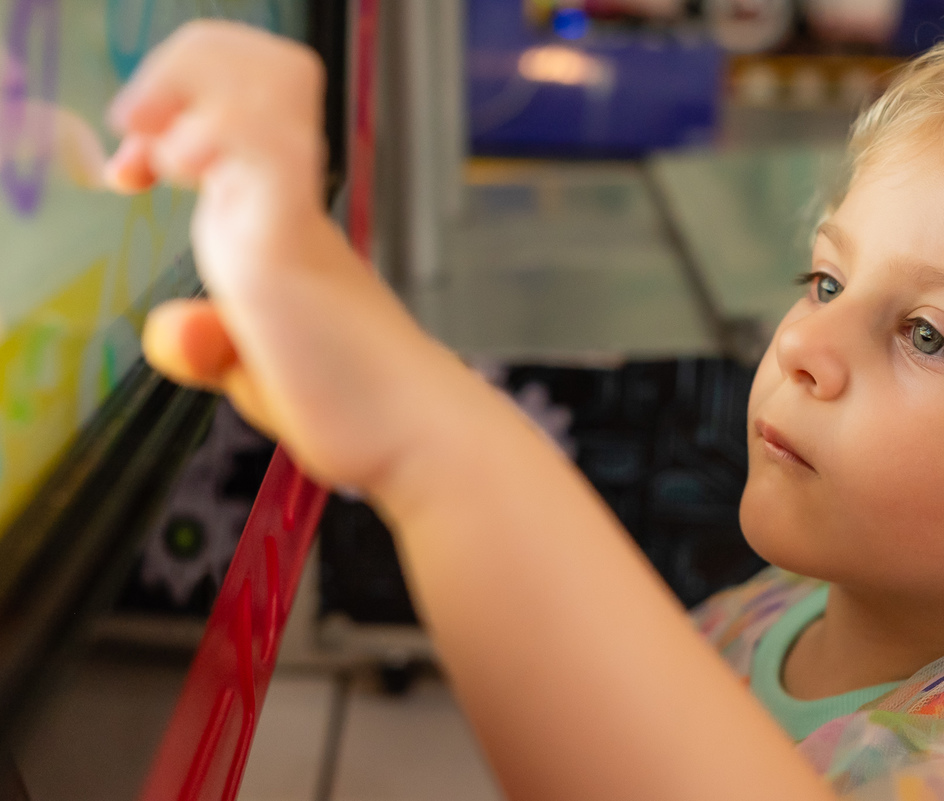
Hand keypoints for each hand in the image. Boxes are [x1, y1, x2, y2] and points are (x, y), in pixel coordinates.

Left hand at [105, 20, 425, 492]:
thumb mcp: (254, 371)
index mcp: (274, 214)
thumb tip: (181, 329)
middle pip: (252, 62)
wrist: (413, 434)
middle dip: (181, 70)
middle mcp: (286, 198)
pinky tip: (182, 167)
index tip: (134, 169)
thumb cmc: (351, 404)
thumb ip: (211, 346)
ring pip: (258, 80)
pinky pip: (257, 144)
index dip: (174, 103)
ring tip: (166, 156)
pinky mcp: (290, 239)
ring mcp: (291, 212)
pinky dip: (212, 132)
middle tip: (149, 142)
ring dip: (188, 88)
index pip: (235, 102)